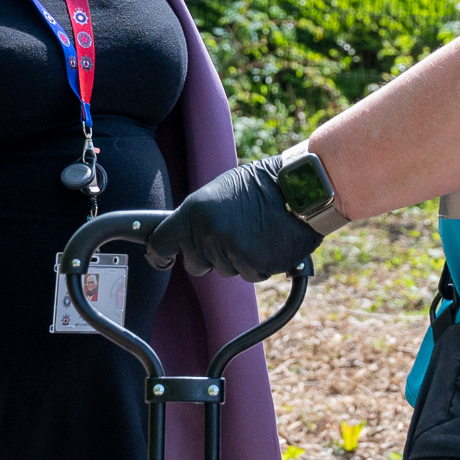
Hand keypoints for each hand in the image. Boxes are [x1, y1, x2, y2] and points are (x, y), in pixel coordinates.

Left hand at [147, 156, 323, 279]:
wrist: (300, 188)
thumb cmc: (262, 185)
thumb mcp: (219, 190)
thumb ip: (198, 216)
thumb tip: (182, 236)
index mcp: (194, 210)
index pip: (162, 242)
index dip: (159, 255)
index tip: (162, 260)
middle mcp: (208, 232)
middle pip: (195, 264)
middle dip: (209, 256)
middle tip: (230, 234)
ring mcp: (231, 250)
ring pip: (225, 270)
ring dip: (238, 258)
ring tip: (255, 232)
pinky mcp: (253, 264)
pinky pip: (250, 274)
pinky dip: (259, 263)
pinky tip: (268, 241)